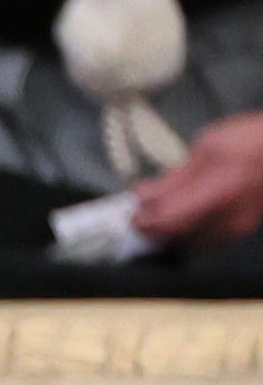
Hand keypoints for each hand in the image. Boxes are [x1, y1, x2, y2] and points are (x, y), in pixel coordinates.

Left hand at [134, 110, 262, 244]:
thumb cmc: (251, 140)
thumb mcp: (208, 146)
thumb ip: (175, 177)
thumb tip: (144, 195)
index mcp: (219, 193)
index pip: (167, 221)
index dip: (143, 220)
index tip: (133, 208)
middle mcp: (228, 218)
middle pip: (174, 238)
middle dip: (152, 227)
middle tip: (142, 210)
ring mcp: (236, 229)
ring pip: (187, 244)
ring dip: (167, 231)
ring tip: (162, 210)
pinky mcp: (240, 231)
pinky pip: (203, 241)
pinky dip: (186, 232)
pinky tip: (184, 214)